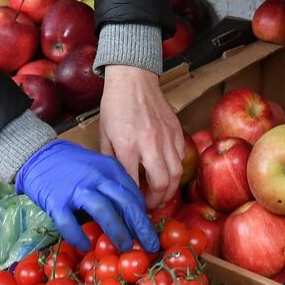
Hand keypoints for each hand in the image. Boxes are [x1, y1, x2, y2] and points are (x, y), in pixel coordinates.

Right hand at [15, 140, 158, 252]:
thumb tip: (134, 210)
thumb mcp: (99, 167)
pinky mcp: (56, 201)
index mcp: (109, 168)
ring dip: (117, 231)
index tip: (150, 230)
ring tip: (125, 248)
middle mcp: (96, 177)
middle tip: (150, 245)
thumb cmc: (72, 164)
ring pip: (103, 211)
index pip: (133, 193)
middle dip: (140, 226)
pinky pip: (70, 223)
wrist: (38, 155)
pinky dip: (79, 237)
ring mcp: (76, 189)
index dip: (144, 214)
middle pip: (125, 202)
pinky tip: (86, 247)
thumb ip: (114, 184)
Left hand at [99, 64, 184, 208]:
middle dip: (156, 201)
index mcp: (127, 145)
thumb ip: (110, 160)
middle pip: (162, 183)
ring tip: (161, 196)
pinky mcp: (177, 130)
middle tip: (149, 207)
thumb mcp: (104, 134)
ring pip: (177, 173)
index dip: (133, 200)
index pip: (133, 183)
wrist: (133, 78)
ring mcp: (166, 136)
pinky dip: (176, 169)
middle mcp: (150, 143)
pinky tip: (167, 172)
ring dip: (170, 190)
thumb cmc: (115, 105)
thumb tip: (116, 181)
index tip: (131, 206)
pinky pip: (181, 157)